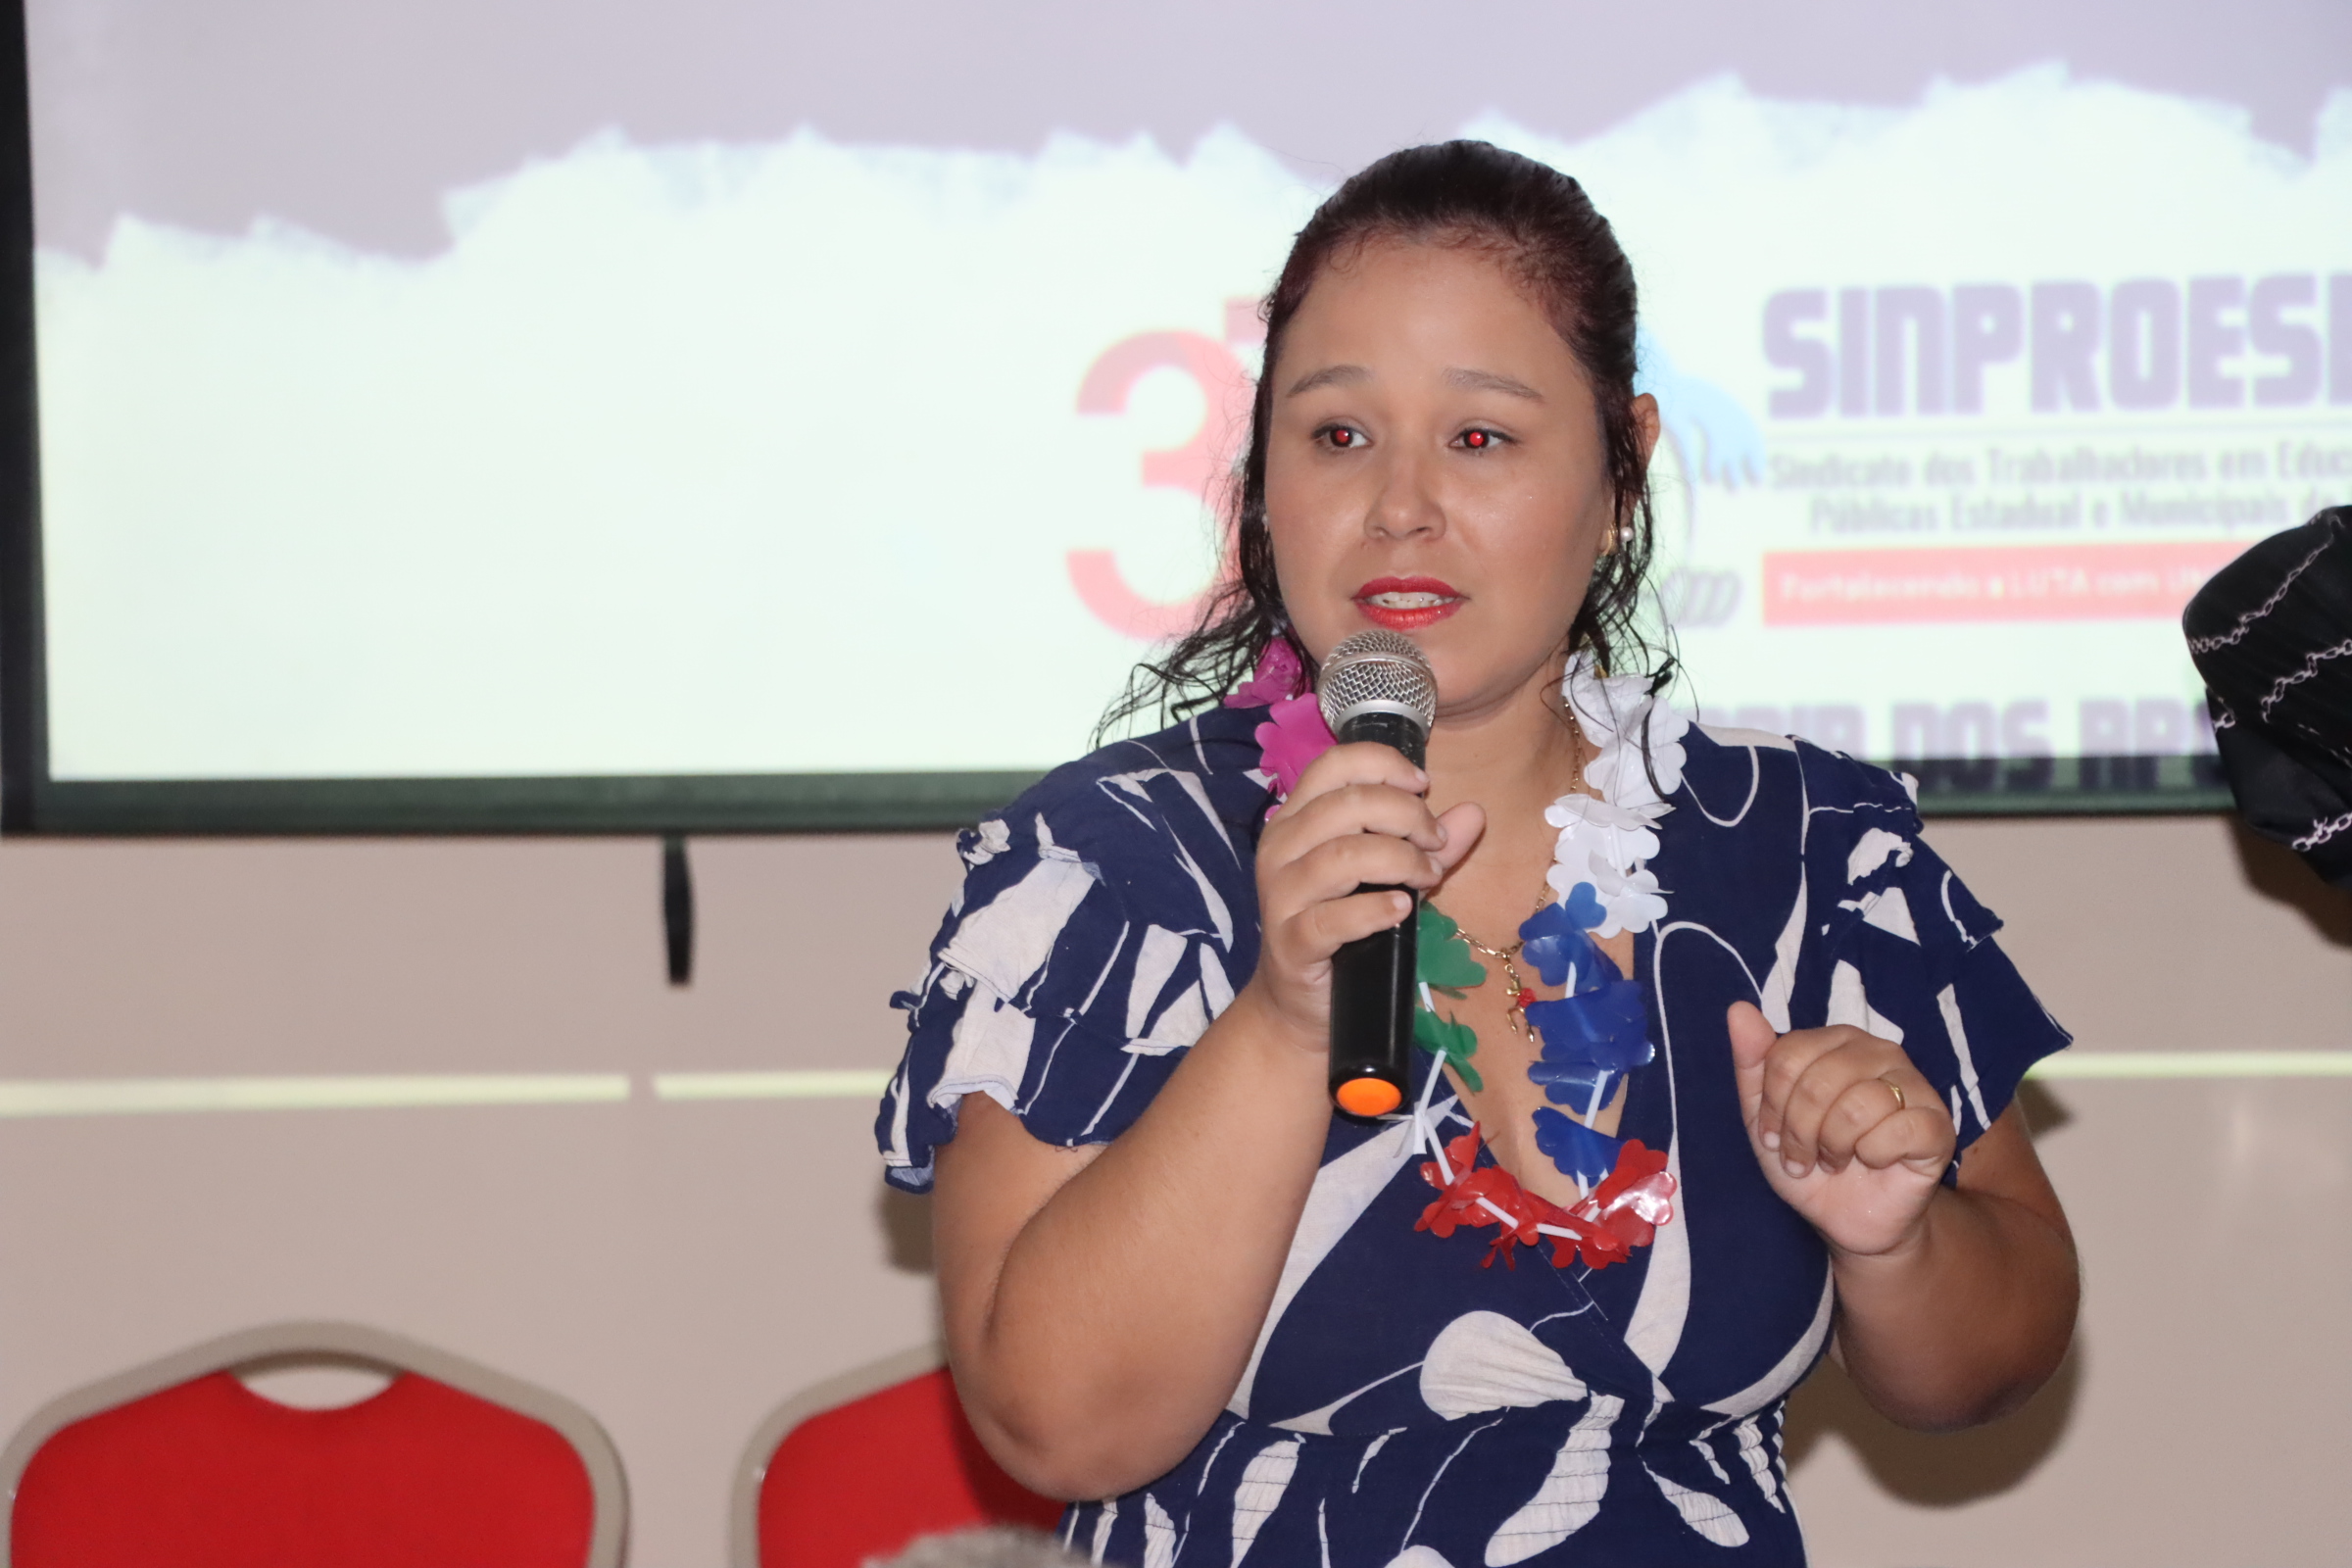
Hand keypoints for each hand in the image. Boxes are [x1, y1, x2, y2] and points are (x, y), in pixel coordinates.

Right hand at [1247, 744, 1484, 1046]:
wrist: (1302, 1002)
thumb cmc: (1345, 926)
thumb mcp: (1391, 876)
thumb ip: (1428, 844)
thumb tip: (1474, 812)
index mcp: (1297, 818)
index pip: (1333, 765)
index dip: (1383, 765)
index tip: (1423, 786)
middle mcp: (1280, 848)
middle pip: (1345, 804)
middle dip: (1406, 816)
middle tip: (1434, 844)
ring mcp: (1280, 895)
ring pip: (1342, 856)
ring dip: (1400, 861)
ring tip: (1427, 877)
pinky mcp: (1291, 942)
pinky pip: (1333, 918)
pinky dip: (1375, 910)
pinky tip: (1402, 910)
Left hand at [1725, 1001, 1952, 1258]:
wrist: (1848, 1218)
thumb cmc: (1809, 1161)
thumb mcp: (1763, 1117)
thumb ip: (1751, 1064)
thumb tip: (1739, 1010)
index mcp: (1836, 1041)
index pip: (1788, 1055)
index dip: (1772, 1105)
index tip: (1772, 1136)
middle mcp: (1879, 1051)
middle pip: (1820, 1080)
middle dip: (1800, 1131)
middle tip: (1803, 1157)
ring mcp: (1915, 1084)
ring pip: (1858, 1105)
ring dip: (1834, 1146)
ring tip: (1834, 1161)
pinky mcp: (1937, 1123)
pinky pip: (1897, 1130)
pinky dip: (1874, 1155)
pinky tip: (1874, 1162)